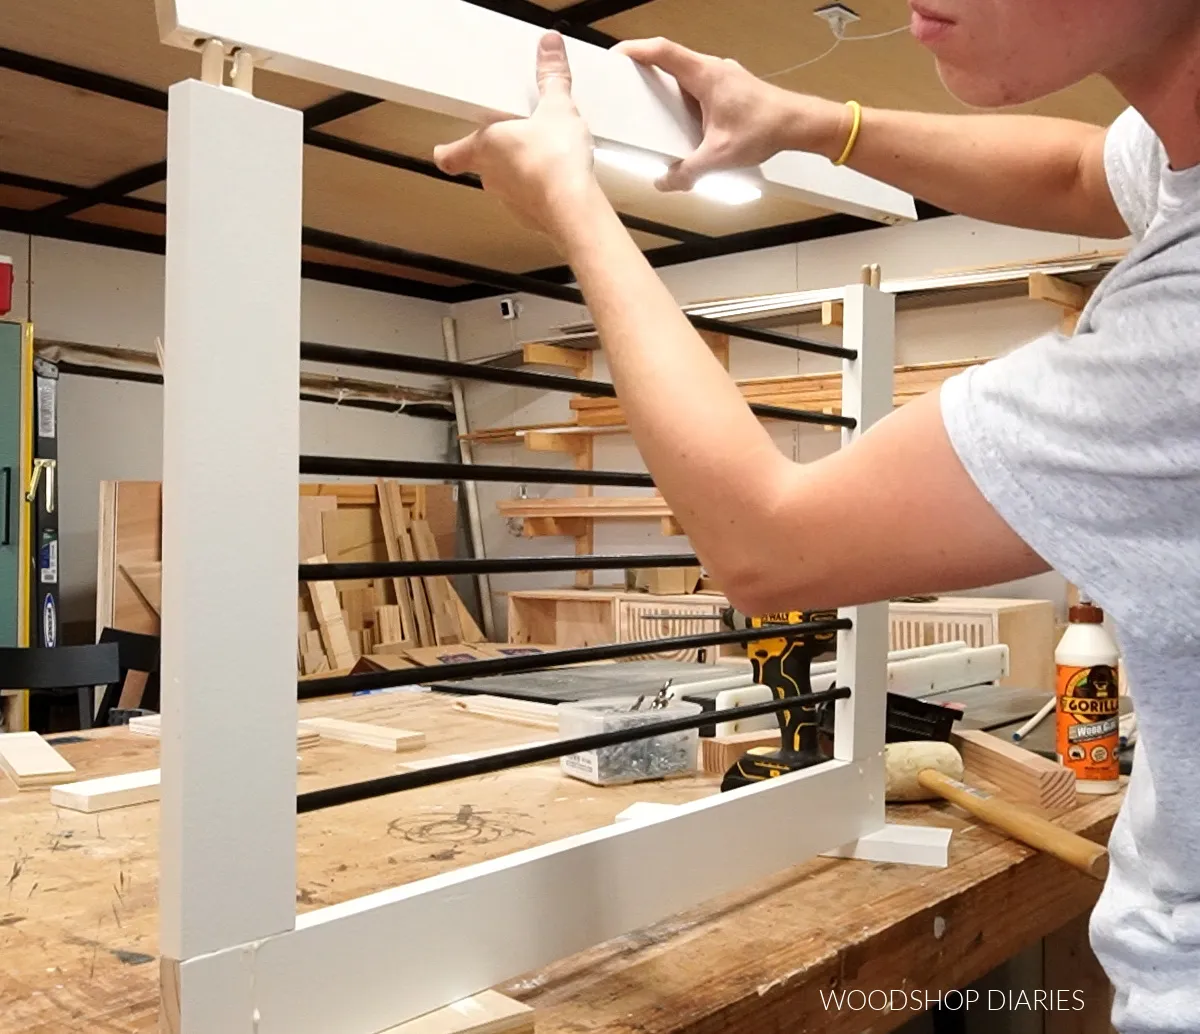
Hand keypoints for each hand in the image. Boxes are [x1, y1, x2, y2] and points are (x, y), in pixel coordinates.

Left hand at [434, 33, 598, 237]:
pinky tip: (560, 182)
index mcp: (485, 147)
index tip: (443, 148)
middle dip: (497, 154)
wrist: (573, 207)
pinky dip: (541, 193)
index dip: (446, 151)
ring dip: (521, 174)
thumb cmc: (553, 160)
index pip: (450, 155)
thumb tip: (549, 46)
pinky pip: (531, 202)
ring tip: (545, 160)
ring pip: (508, 185)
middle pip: (483, 166)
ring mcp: (510, 201)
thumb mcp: (557, 107)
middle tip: (515, 140)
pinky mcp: (531, 218)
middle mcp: (491, 177)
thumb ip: (552, 77)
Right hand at [615, 37, 847, 190]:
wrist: (799, 124)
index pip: (663, 51)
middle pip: (670, 59)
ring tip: (650, 107)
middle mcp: (712, 68)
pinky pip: (698, 86)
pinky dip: (684, 98)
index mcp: (706, 75)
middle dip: (645, 70)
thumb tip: (664, 182)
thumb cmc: (766, 128)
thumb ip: (687, 171)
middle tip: (626, 84)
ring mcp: (722, 75)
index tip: (616, 56)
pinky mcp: (728, 87)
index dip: (636, 50)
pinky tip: (682, 121)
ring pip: (684, 73)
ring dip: (667, 87)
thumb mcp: (719, 157)